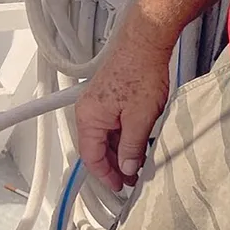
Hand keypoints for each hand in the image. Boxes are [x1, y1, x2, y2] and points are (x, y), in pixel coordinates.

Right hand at [75, 29, 170, 191]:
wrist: (143, 45)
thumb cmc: (139, 73)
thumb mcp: (139, 119)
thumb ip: (131, 147)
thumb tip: (126, 166)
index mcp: (88, 118)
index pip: (90, 157)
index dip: (105, 175)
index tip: (118, 185)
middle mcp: (86, 111)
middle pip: (94, 148)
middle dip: (111, 165)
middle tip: (130, 178)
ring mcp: (94, 104)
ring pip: (102, 137)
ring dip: (116, 151)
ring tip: (135, 162)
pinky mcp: (104, 98)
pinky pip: (107, 125)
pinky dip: (118, 137)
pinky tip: (133, 142)